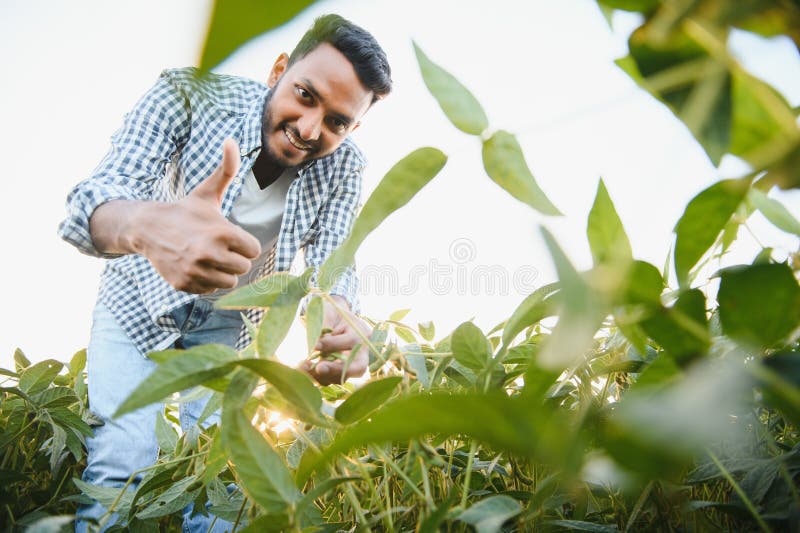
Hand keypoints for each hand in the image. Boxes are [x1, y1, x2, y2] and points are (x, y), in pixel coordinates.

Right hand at [134, 139, 260, 292]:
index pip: (253, 250)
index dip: (244, 244)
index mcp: (222, 232)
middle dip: (235, 258)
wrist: (147, 228)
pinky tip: (195, 266)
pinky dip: (206, 281)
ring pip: (229, 282)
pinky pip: (210, 290)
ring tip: (209, 257)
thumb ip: (226, 169)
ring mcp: (196, 271)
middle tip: (220, 248)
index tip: (232, 237)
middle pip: (243, 268)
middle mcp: (209, 254)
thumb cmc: (185, 211)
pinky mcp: (184, 284)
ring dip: (223, 272)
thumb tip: (231, 140)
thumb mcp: (207, 192)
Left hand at [302, 296, 370, 384]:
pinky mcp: (340, 372)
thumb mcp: (329, 312)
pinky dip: (316, 377)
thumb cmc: (332, 313)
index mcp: (361, 332)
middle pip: (357, 367)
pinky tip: (303, 370)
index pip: (351, 341)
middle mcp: (361, 352)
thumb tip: (315, 345)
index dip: (332, 344)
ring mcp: (352, 364)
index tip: (314, 345)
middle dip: (338, 369)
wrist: (334, 320)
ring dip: (322, 376)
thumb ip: (324, 325)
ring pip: (342, 377)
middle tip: (319, 368)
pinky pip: (330, 379)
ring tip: (303, 367)